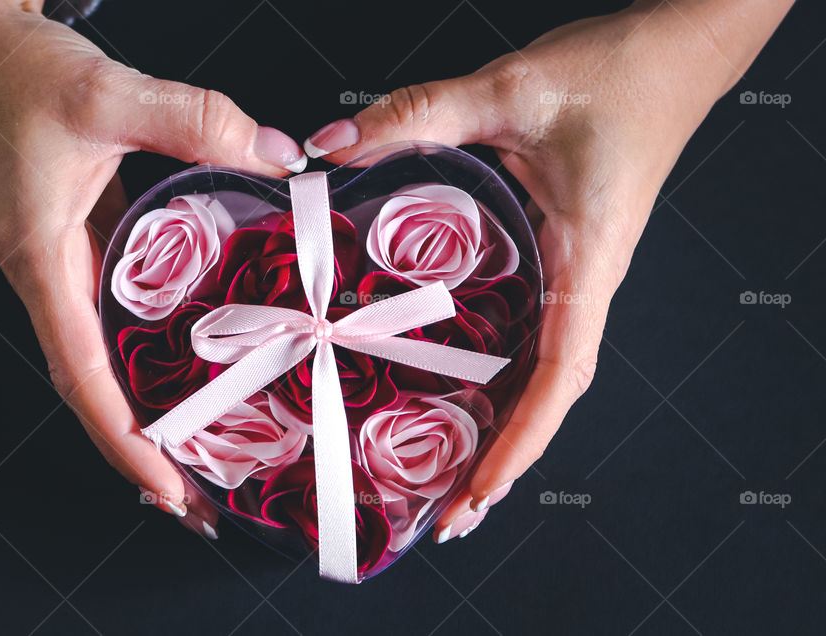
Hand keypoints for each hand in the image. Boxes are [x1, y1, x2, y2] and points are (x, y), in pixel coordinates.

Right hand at [0, 0, 305, 535]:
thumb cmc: (11, 72)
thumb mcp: (104, 94)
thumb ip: (194, 122)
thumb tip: (277, 158)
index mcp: (40, 262)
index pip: (82, 377)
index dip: (124, 442)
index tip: (167, 492)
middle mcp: (49, 274)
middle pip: (95, 384)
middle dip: (141, 444)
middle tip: (200, 491)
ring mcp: (63, 259)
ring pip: (105, 349)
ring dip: (145, 399)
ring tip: (202, 438)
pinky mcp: (79, 235)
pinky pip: (116, 303)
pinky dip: (148, 339)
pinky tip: (189, 346)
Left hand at [303, 0, 791, 540]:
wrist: (671, 55)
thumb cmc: (614, 77)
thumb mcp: (512, 92)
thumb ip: (422, 114)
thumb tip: (333, 146)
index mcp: (588, 262)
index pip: (562, 375)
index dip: (523, 441)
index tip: (479, 493)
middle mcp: (586, 282)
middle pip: (551, 397)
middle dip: (507, 462)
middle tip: (450, 516)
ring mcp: (577, 274)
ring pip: (545, 373)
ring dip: (508, 432)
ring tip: (457, 484)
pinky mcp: (564, 256)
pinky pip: (539, 333)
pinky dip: (509, 379)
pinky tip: (473, 394)